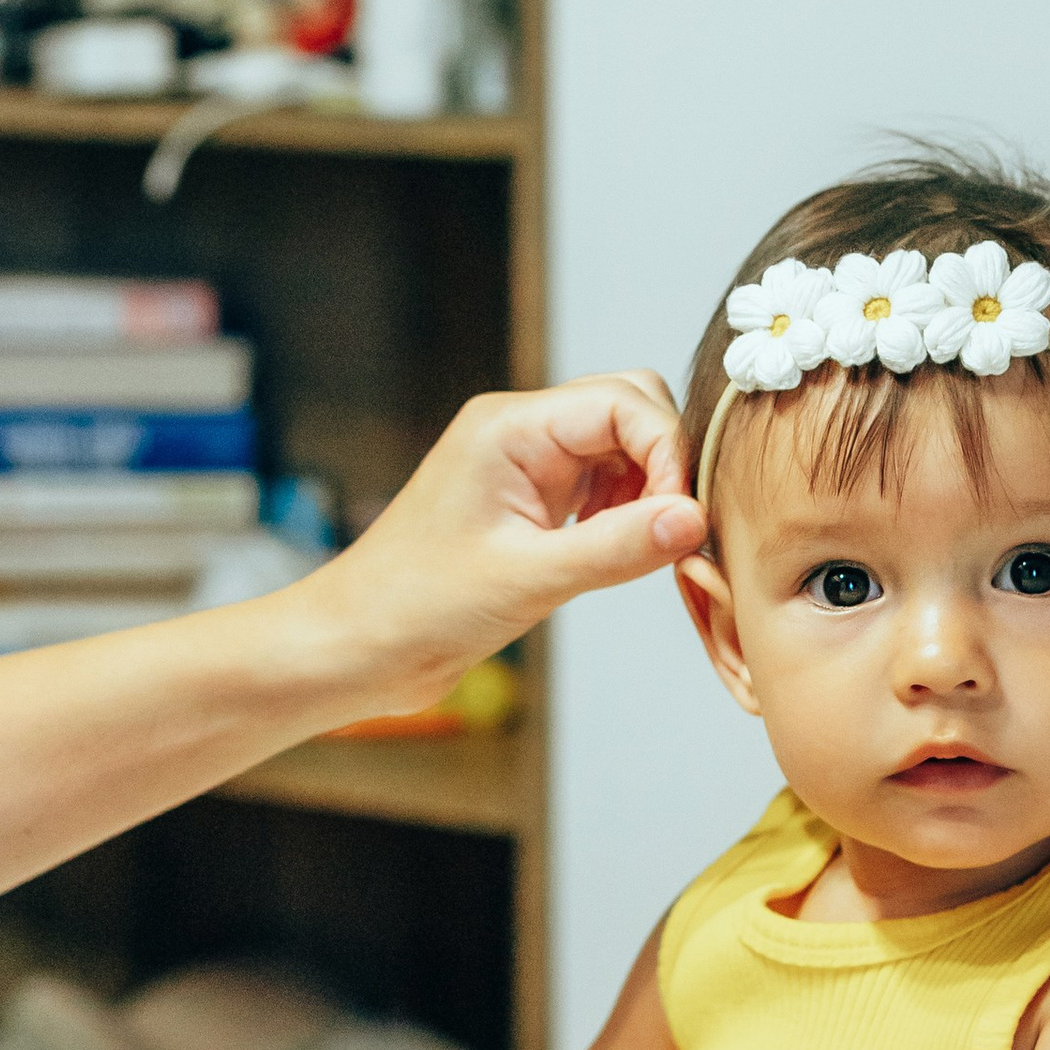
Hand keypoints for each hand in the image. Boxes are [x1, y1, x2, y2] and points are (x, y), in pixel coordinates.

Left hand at [302, 378, 707, 718]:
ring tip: (644, 548)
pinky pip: (603, 486)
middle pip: (630, 408)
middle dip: (663, 462)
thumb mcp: (527, 579)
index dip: (667, 453)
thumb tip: (693, 518)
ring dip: (648, 489)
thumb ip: (617, 546)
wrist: (356, 647)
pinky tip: (619, 554)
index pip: (624, 402)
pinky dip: (628, 513)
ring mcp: (526, 466)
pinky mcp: (531, 504)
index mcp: (509, 427)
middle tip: (672, 530)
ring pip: (622, 448)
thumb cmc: (414, 607)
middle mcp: (520, 433)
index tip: (681, 518)